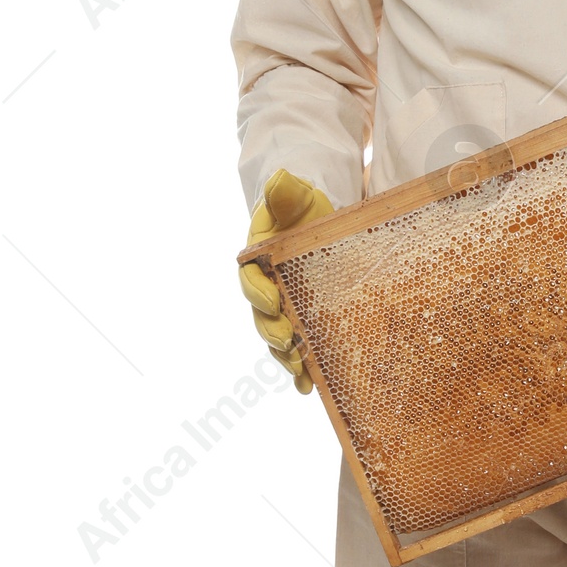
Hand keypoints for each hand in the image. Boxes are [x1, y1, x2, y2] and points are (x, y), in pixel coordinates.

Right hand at [238, 168, 333, 393]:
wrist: (316, 221)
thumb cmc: (302, 207)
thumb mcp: (296, 196)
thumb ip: (285, 192)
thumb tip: (280, 179)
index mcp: (256, 259)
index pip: (250, 279)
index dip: (259, 292)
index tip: (273, 301)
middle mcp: (265, 288)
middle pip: (261, 316)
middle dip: (272, 332)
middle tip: (287, 342)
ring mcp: (282, 307)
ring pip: (276, 337)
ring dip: (285, 356)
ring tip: (299, 370)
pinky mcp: (300, 320)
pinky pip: (297, 349)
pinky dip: (301, 370)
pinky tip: (310, 388)